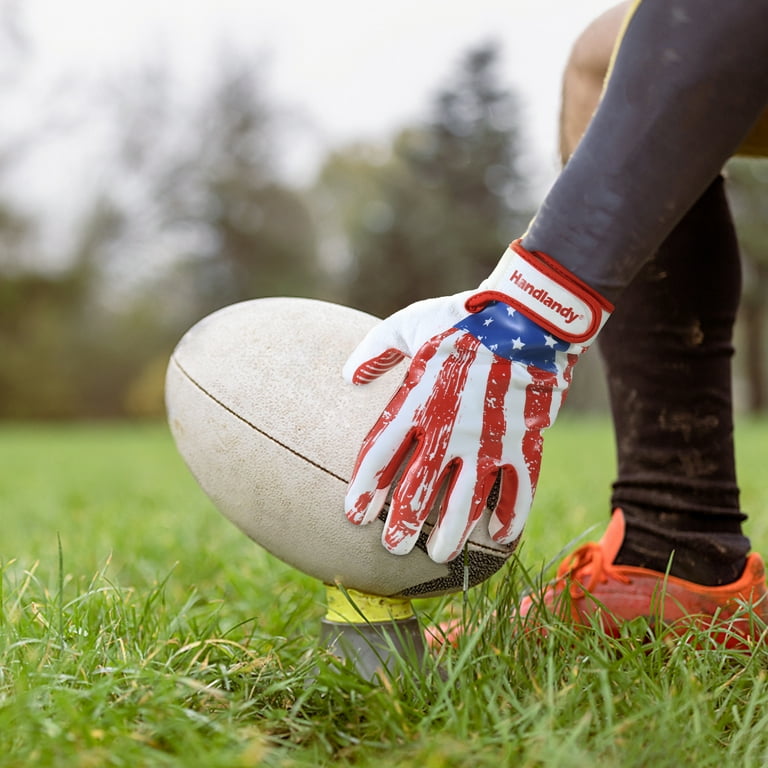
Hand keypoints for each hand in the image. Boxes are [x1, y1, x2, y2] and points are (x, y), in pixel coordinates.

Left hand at [343, 240, 611, 562]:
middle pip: (418, 487)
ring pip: (466, 499)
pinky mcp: (524, 442)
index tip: (353, 514)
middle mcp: (448, 430)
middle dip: (402, 521)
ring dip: (452, 531)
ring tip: (440, 555)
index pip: (381, 454)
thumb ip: (376, 351)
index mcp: (416, 402)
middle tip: (393, 546)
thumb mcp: (409, 325)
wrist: (527, 316)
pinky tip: (500, 536)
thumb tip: (348, 374)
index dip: (365, 487)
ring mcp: (488, 440)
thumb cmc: (463, 318)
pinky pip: (518, 487)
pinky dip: (511, 514)